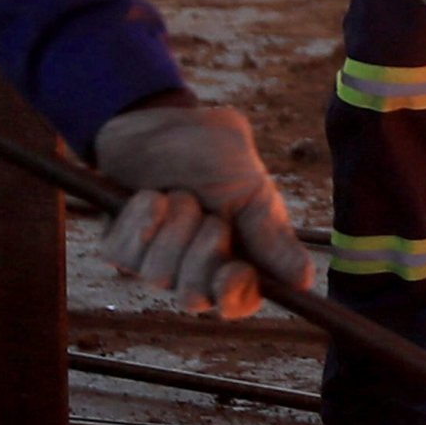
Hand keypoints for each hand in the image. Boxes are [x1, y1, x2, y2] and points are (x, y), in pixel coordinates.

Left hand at [91, 99, 311, 318]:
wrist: (161, 121)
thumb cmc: (213, 153)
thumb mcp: (252, 189)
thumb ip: (272, 237)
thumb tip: (304, 279)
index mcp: (237, 258)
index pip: (238, 303)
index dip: (233, 295)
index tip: (234, 269)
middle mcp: (196, 267)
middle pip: (195, 296)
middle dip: (203, 249)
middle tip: (210, 215)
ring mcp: (156, 260)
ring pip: (159, 276)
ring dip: (174, 227)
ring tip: (178, 196)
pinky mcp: (121, 247)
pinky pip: (123, 256)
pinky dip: (141, 220)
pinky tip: (150, 197)